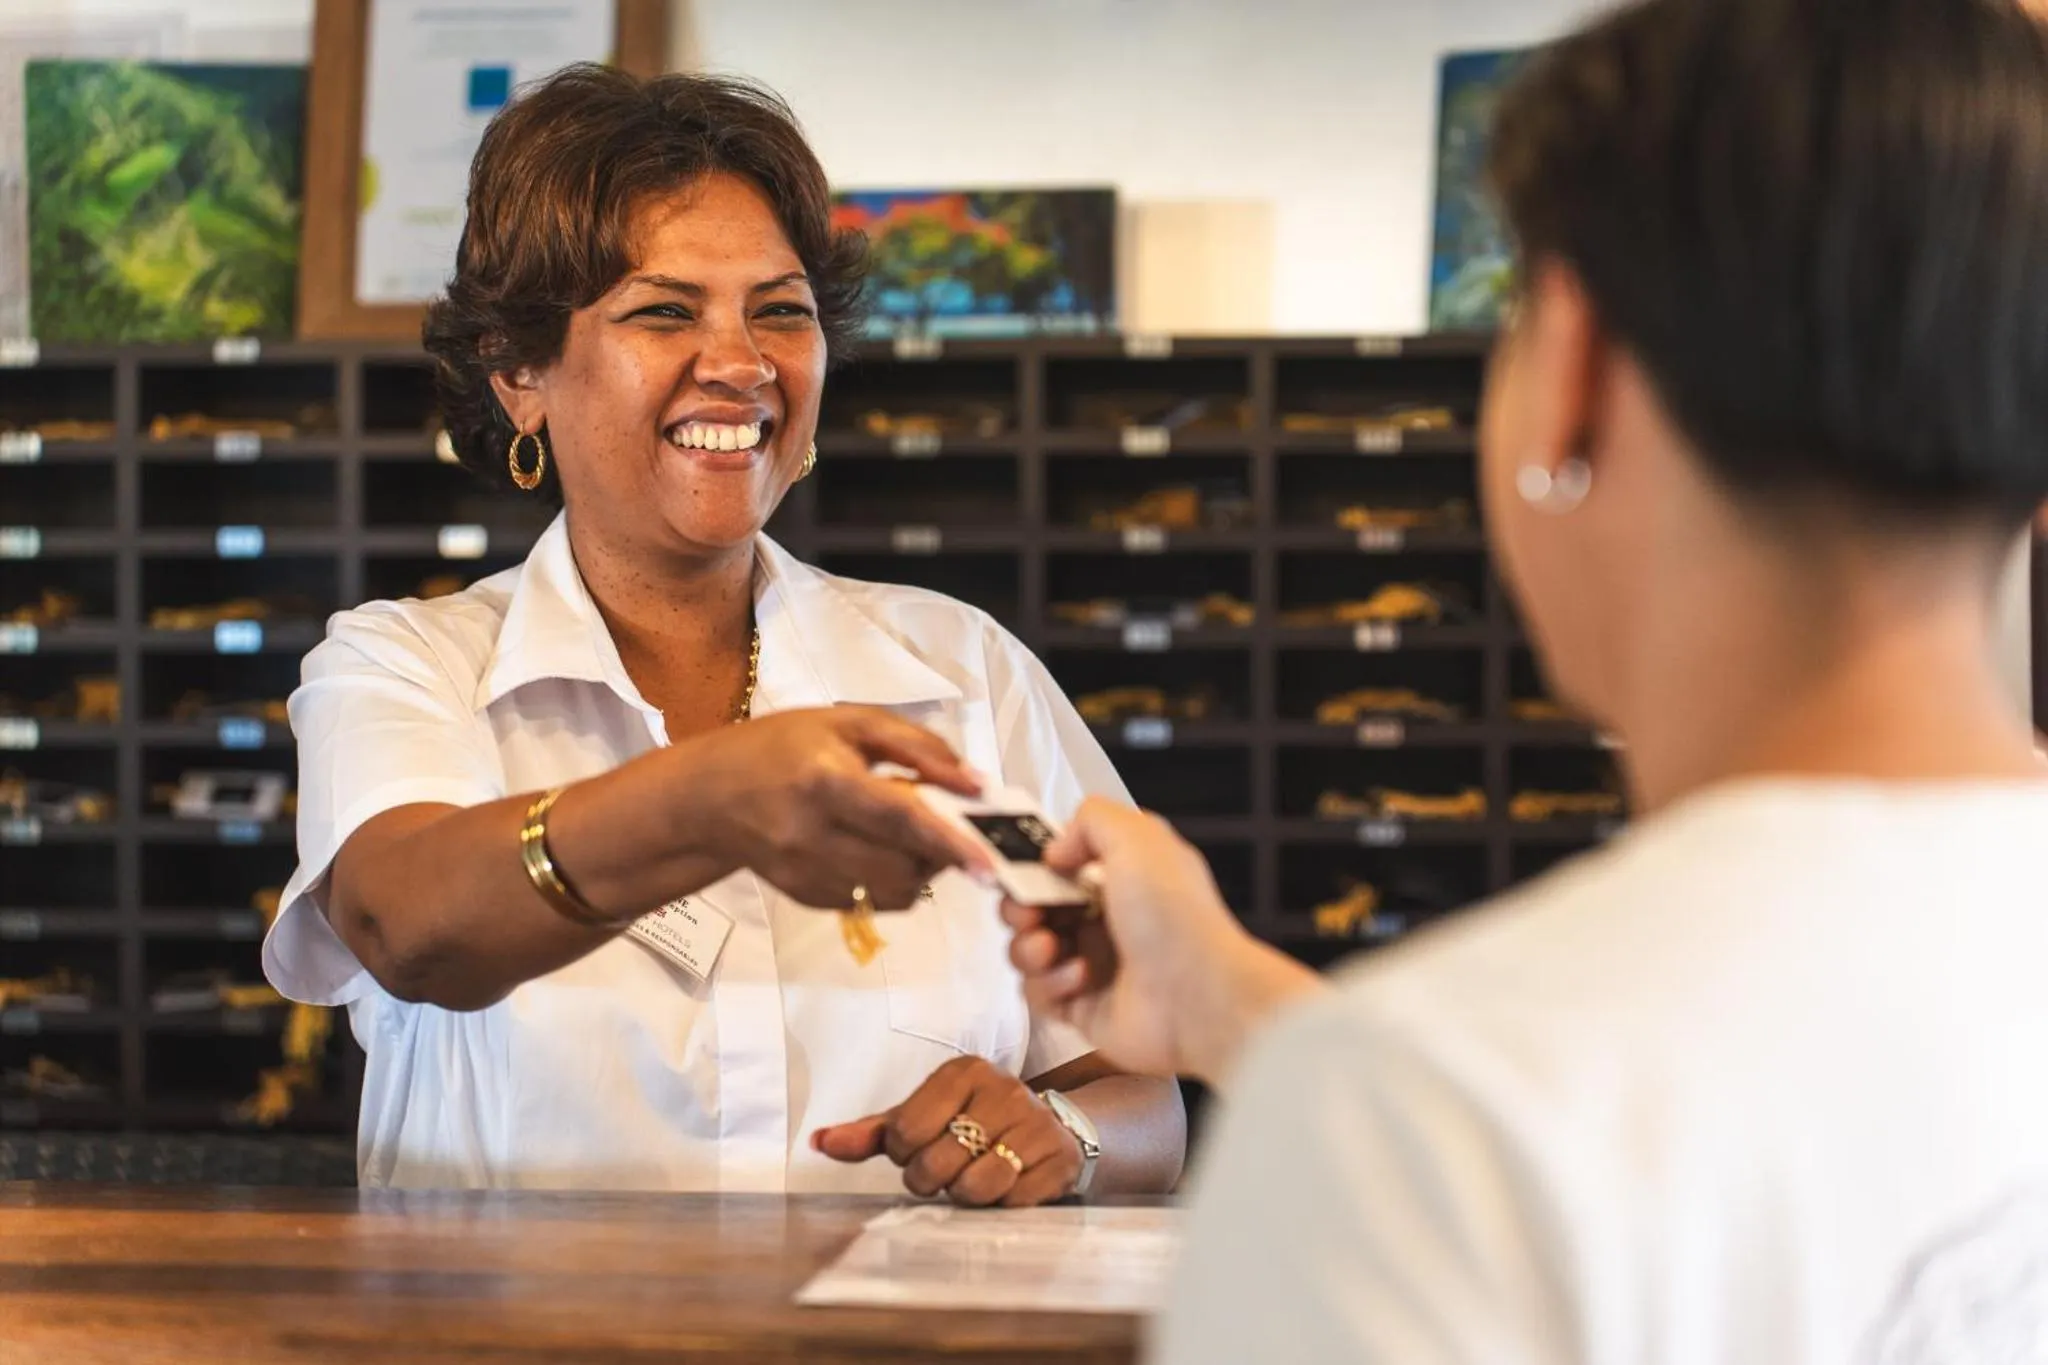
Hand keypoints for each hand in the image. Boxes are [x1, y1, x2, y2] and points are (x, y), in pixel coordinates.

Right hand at [683, 706, 993, 909]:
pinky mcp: (807, 898)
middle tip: (949, 824)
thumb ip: (916, 747)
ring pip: (894, 891)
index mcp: (825, 780)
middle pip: (903, 864)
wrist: (708, 797)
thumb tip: (974, 783)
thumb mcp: (846, 723)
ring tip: (913, 835)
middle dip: (941, 851)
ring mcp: (806, 874)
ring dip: (922, 869)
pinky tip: (878, 848)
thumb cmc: (781, 747)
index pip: (899, 818)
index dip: (949, 841)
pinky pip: (872, 900)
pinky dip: (892, 880)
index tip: (989, 862)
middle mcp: (812, 835)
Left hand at [811, 1056, 1082, 1207]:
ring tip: (974, 1177)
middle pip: (936, 1164)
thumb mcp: (922, 1118)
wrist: (1051, 1128)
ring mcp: (1034, 1124)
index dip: (904, 1154)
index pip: (904, 1131)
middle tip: (946, 1168)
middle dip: (932, 1179)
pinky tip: (1007, 1183)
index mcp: (963, 1072)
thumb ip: (871, 1133)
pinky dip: (1001, 1204)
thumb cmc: (973, 1121)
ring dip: (965, 1195)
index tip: (919, 1148)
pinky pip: (1011, 1202)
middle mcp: (1002, 1090)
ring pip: (975, 1187)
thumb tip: (818, 1142)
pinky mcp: (1057, 1158)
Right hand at [1002, 797, 1318, 1084]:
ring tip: (1051, 949)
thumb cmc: (1170, 912)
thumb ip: (1090, 820)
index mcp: (1120, 876)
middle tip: (1030, 915)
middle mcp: (1104, 918)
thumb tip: (1055, 852)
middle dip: (1019, 908)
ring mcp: (1091, 965)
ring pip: (1028, 951)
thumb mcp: (1138, 839)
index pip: (1059, 865)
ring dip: (1029, 947)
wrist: (1198, 996)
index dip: (1032, 866)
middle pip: (1034, 908)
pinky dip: (1050, 984)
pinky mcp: (1081, 1008)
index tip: (1018, 871)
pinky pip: (1039, 993)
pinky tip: (1080, 980)